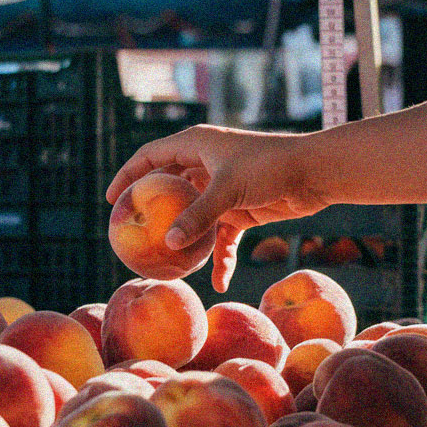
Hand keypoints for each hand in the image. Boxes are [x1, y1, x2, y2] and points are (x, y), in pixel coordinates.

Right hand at [106, 126, 327, 290]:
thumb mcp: (229, 190)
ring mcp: (223, 188)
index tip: (112, 201)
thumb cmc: (270, 168)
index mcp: (196, 145)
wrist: (315, 173)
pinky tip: (219, 281)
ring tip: (167, 262)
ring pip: (195, 216)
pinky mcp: (242, 209)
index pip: (150, 156)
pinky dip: (220, 256)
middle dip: (153, 210)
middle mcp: (206, 164)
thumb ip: (198, 216)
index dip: (128, 175)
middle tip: (133, 234)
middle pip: (169, 186)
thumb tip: (168, 243)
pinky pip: (223, 235)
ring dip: (186, 239)